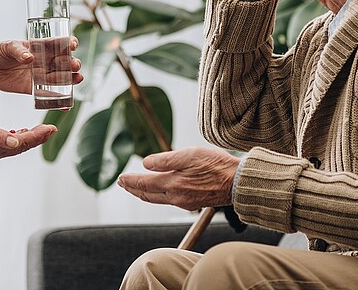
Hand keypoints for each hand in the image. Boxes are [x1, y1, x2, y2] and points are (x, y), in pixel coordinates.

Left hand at [0, 34, 82, 93]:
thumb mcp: (7, 47)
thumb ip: (18, 51)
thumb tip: (29, 57)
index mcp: (40, 46)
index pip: (58, 43)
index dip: (68, 43)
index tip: (73, 45)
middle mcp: (44, 60)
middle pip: (63, 62)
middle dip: (71, 63)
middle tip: (75, 66)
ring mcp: (40, 75)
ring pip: (59, 78)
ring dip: (70, 79)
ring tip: (78, 79)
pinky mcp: (33, 88)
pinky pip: (48, 94)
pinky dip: (58, 99)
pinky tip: (67, 104)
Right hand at [0, 73, 58, 162]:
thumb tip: (17, 141)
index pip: (22, 144)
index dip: (38, 136)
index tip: (51, 128)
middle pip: (22, 147)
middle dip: (39, 138)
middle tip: (53, 129)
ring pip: (16, 146)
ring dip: (30, 138)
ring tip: (43, 130)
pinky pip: (8, 145)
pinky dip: (18, 138)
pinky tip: (22, 132)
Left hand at [117, 147, 239, 210]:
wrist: (237, 183)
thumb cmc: (216, 165)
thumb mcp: (190, 155)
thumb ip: (166, 160)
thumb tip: (145, 164)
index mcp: (173, 184)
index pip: (144, 184)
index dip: (130, 181)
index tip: (120, 178)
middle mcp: (176, 197)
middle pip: (147, 195)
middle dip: (133, 189)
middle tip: (122, 183)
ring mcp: (184, 201)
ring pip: (157, 199)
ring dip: (143, 193)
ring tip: (135, 187)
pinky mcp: (192, 202)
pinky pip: (167, 200)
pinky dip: (156, 195)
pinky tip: (158, 190)